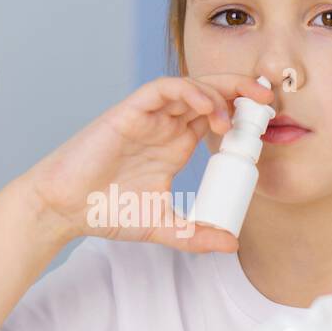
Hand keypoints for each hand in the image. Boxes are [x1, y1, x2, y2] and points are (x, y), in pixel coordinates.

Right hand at [22, 74, 274, 252]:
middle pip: (210, 94)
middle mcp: (164, 124)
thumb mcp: (162, 227)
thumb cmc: (106, 210)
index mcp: (174, 143)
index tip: (266, 127)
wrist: (65, 208)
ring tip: (236, 112)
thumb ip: (195, 235)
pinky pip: (163, 89)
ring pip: (191, 86)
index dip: (242, 115)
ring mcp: (148, 116)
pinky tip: (207, 107)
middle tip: (266, 101)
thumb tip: (231, 244)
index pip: (216, 117)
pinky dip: (188, 91)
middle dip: (240, 91)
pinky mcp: (129, 111)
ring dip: (218, 92)